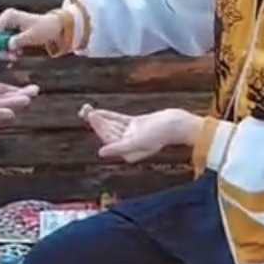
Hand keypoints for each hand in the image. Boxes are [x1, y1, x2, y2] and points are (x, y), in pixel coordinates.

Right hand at [0, 8, 63, 62]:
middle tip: (11, 58)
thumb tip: (9, 45)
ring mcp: (7, 28)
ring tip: (17, 57)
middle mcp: (5, 20)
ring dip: (6, 53)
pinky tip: (16, 57)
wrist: (55, 28)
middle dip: (0, 50)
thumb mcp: (33, 35)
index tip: (2, 55)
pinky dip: (9, 52)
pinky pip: (4, 46)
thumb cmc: (45, 28)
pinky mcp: (10, 35)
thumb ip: (20, 40)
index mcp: (8, 16)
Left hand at [80, 105, 202, 162]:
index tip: (91, 118)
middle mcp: (129, 145)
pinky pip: (120, 120)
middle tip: (86, 112)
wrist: (177, 124)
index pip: (109, 140)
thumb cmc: (160, 135)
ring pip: (113, 126)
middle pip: (110, 133)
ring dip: (102, 119)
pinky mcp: (137, 124)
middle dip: (98, 123)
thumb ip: (118, 147)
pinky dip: (110, 116)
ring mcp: (133, 134)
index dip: (99, 129)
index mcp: (129, 153)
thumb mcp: (137, 141)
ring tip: (89, 110)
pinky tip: (99, 111)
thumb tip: (101, 153)